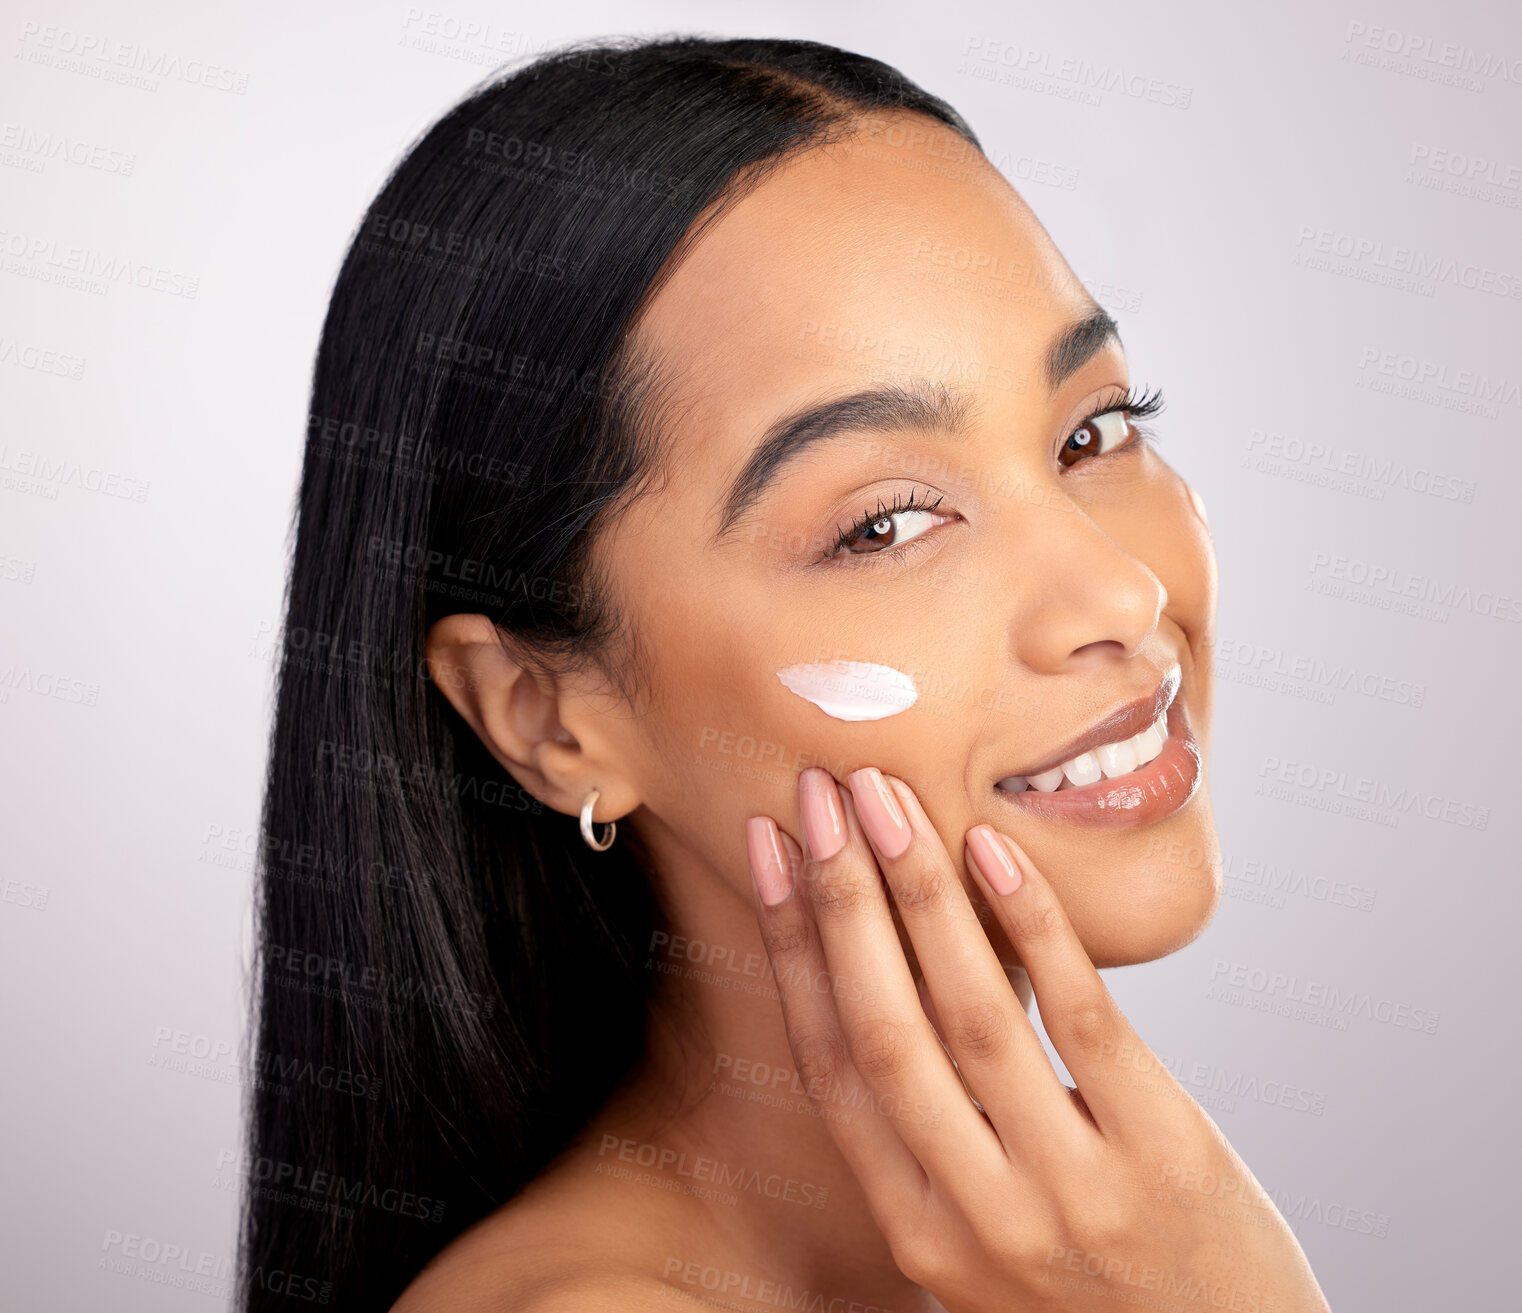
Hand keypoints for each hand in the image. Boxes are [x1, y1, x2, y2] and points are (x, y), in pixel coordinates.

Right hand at [743, 766, 1331, 1312]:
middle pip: (882, 1027)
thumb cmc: (1099, 1291)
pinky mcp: (1163, 1157)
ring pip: (968, 1014)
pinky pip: (1080, 1019)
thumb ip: (940, 1135)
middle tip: (817, 796)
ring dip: (916, 891)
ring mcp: (1069, 1188)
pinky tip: (993, 851)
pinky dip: (1032, 926)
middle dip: (840, 898)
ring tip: (888, 798)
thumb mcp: (989, 1233)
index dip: (790, 944)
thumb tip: (896, 977)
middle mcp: (976, 1214)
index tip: (768, 851)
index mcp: (916, 1226)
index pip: (829, 1061)